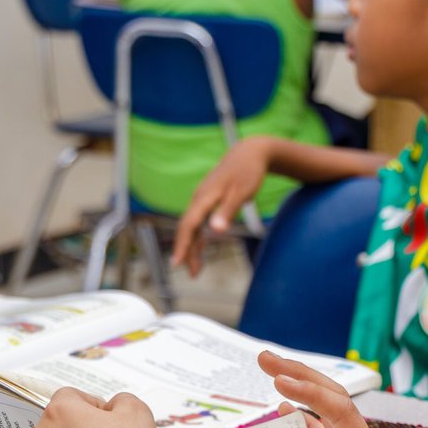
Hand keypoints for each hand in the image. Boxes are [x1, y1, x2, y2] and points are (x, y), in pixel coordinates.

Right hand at [171, 137, 273, 276]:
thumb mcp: (241, 193)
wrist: (249, 152)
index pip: (189, 224)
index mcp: (205, 197)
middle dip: (187, 251)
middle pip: (188, 228)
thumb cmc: (248, 172)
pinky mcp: (208, 200)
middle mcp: (199, 198)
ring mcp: (202, 199)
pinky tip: (200, 250)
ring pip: (193, 227)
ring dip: (193, 248)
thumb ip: (227, 212)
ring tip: (196, 271)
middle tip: (191, 274)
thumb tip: (216, 231)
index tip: (177, 263)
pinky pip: (199, 222)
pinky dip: (199, 238)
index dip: (182, 244)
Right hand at [258, 352, 427, 427]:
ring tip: (272, 375)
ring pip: (323, 414)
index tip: (276, 377)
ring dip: (300, 391)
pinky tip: (289, 414)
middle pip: (329, 399)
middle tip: (264, 358)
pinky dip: (304, 422)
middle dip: (299, 375)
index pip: (335, 408)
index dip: (307, 388)